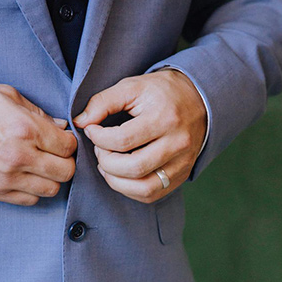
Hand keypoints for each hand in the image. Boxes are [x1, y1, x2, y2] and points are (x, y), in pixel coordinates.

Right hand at [0, 83, 76, 205]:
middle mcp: (20, 156)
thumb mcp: (7, 97)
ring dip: (51, 179)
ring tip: (41, 167)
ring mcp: (8, 178)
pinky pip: (30, 200)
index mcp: (25, 128)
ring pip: (51, 190)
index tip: (61, 139)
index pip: (68, 147)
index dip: (68, 142)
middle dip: (65, 162)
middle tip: (55, 154)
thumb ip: (38, 113)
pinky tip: (26, 177)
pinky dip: (33, 190)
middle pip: (65, 172)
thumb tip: (61, 127)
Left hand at [73, 70, 206, 203]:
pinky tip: (121, 175)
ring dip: (116, 181)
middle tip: (100, 150)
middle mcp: (177, 143)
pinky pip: (152, 195)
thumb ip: (103, 102)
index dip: (98, 139)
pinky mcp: (182, 175)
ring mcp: (182, 163)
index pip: (122, 140)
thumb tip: (80, 123)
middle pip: (133, 168)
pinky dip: (130, 190)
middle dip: (106, 162)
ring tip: (107, 165)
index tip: (92, 130)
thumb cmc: (161, 93)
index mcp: (165, 118)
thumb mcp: (132, 87)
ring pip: (143, 188)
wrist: (200, 99)